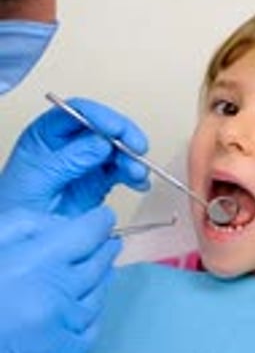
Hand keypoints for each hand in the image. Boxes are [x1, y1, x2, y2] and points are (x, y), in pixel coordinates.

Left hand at [0, 98, 149, 215]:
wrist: (24, 241)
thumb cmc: (18, 209)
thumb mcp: (39, 181)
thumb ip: (70, 161)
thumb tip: (102, 142)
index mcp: (47, 134)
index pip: (76, 111)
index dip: (100, 116)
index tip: (116, 129)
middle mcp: (69, 143)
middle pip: (103, 127)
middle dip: (123, 136)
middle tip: (138, 149)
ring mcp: (86, 161)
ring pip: (116, 148)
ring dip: (131, 158)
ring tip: (137, 174)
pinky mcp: (99, 180)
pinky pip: (122, 171)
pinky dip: (134, 176)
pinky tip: (139, 184)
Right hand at [0, 205, 120, 352]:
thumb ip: (26, 225)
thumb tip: (65, 224)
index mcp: (36, 263)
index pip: (87, 233)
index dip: (99, 223)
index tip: (104, 219)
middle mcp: (57, 295)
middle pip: (99, 263)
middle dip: (104, 248)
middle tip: (108, 242)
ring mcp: (65, 329)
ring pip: (99, 295)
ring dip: (101, 279)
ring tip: (99, 270)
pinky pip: (92, 327)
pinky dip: (91, 313)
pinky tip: (85, 305)